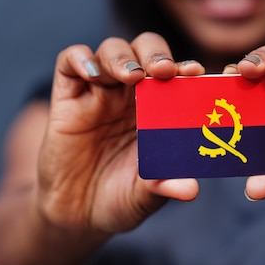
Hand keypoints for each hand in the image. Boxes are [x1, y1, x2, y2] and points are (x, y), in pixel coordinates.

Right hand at [37, 32, 202, 236]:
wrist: (77, 214)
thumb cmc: (120, 198)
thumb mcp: (144, 195)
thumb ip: (164, 185)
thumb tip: (191, 189)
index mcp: (160, 108)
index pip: (176, 74)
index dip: (186, 67)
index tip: (196, 74)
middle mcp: (131, 93)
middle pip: (145, 50)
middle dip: (156, 54)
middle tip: (164, 71)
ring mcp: (99, 91)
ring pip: (112, 50)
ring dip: (123, 56)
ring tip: (132, 75)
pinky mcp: (68, 95)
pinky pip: (69, 61)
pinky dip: (80, 59)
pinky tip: (92, 74)